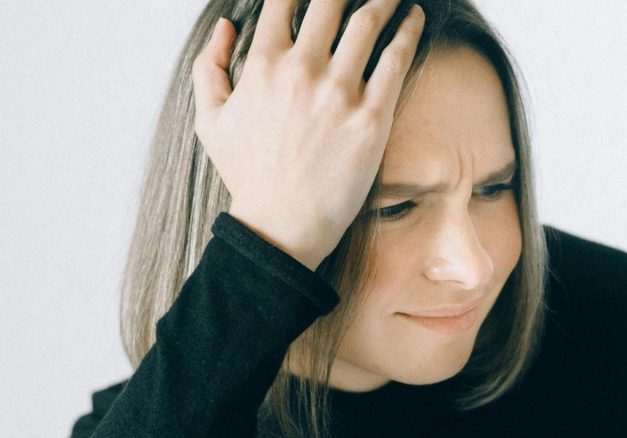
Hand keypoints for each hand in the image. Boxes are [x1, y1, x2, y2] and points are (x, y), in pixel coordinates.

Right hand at [191, 0, 424, 269]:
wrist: (282, 226)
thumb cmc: (248, 176)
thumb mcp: (210, 120)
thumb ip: (209, 66)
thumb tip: (227, 24)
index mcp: (263, 64)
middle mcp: (302, 70)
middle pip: (331, 0)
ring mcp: (339, 93)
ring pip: (367, 21)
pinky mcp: (372, 118)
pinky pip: (396, 59)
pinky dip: (409, 30)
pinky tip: (416, 17)